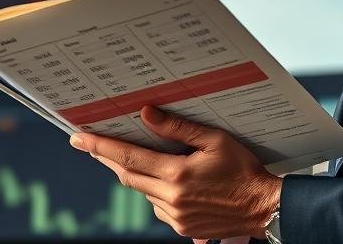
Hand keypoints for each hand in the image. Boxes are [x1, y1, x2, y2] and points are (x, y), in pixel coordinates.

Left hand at [69, 105, 281, 238]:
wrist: (263, 207)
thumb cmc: (243, 170)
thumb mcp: (215, 140)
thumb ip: (178, 128)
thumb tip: (147, 114)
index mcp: (177, 174)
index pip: (128, 157)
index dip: (101, 146)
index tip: (79, 138)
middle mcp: (171, 198)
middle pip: (127, 176)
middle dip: (106, 158)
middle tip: (88, 144)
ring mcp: (175, 216)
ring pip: (141, 191)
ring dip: (133, 174)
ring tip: (131, 156)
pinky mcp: (181, 227)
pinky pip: (156, 205)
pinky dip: (153, 190)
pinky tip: (163, 179)